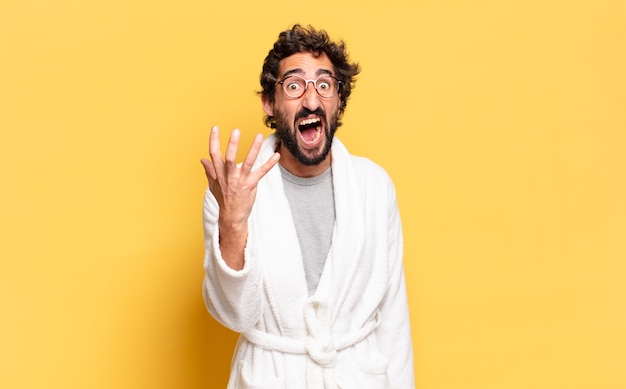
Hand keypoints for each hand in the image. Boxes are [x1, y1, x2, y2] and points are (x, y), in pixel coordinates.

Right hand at [200, 126, 279, 268]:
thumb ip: (209, 170)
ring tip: (258, 136)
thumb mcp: (213, 184)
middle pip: (230, 158)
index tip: (215, 127)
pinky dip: (269, 164)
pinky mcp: (251, 185)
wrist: (232, 216)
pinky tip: (276, 155)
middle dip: (233, 145)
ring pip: (247, 163)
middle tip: (236, 130)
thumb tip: (202, 159)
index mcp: (219, 173)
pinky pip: (261, 173)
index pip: (214, 154)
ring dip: (254, 149)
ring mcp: (240, 181)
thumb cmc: (223, 199)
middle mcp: (229, 176)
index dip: (214, 141)